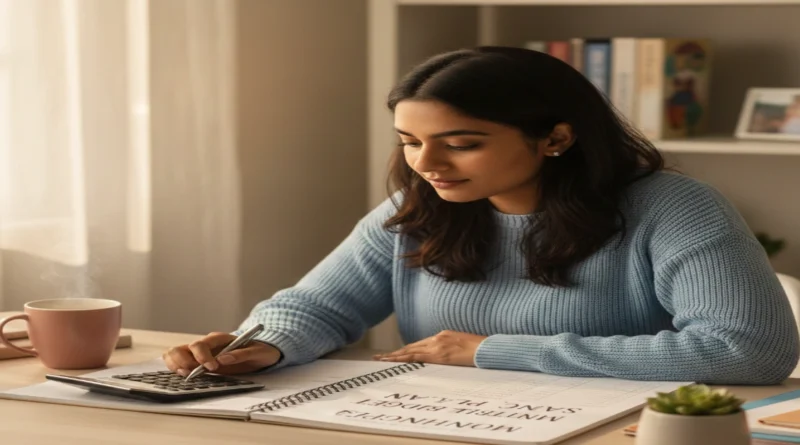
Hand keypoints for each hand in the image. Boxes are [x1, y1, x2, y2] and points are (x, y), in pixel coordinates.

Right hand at [163, 332, 281, 375]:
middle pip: (184, 347)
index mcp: (220, 339)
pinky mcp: (197, 361)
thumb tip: (223, 359)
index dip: (203, 356)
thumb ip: (241, 354)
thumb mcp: (257, 352)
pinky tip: (183, 375)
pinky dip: (175, 368)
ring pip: (176, 353)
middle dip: (183, 361)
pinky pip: (178, 361)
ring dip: (176, 364)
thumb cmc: (259, 351)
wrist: (261, 353)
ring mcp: (200, 353)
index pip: (202, 343)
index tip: (212, 368)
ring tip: (185, 375)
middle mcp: (206, 344)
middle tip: (192, 373)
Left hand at [372, 330, 487, 366]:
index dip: (407, 349)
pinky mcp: (439, 355)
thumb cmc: (480, 349)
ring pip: (410, 351)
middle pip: (412, 346)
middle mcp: (438, 338)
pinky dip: (403, 358)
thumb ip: (452, 349)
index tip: (396, 353)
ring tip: (380, 359)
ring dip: (394, 355)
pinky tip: (393, 361)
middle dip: (396, 352)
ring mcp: (437, 345)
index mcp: (444, 335)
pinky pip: (416, 357)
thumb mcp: (463, 346)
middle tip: (380, 356)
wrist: (489, 349)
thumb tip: (448, 356)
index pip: (421, 344)